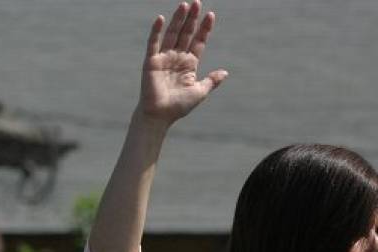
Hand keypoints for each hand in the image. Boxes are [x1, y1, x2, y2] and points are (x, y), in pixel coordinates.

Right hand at [140, 2, 228, 124]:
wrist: (161, 115)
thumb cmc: (179, 106)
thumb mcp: (200, 92)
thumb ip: (212, 81)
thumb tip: (225, 72)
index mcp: (189, 64)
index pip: (198, 42)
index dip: (204, 29)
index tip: (211, 15)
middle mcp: (177, 58)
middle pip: (186, 34)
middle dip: (192, 19)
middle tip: (198, 3)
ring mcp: (164, 58)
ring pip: (172, 34)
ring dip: (178, 20)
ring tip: (184, 5)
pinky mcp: (151, 61)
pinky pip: (154, 43)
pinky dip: (157, 31)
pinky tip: (162, 19)